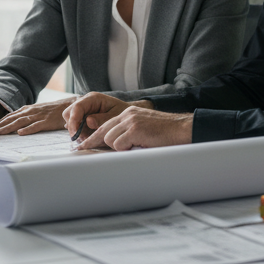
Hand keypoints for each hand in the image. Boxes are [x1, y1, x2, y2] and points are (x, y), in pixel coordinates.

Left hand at [0, 98, 74, 134]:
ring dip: (8, 127)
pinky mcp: (46, 122)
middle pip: (12, 119)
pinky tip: (20, 133)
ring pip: (20, 122)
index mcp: (27, 109)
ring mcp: (38, 116)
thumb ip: (26, 117)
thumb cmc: (52, 111)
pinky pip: (35, 126)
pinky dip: (27, 129)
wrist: (69, 105)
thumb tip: (15, 125)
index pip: (9, 116)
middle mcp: (30, 111)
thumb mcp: (36, 111)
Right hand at [62, 92, 132, 137]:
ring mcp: (83, 109)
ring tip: (87, 138)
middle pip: (69, 113)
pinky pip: (74, 125)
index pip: (77, 107)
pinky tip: (88, 136)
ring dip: (76, 131)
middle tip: (83, 138)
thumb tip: (88, 121)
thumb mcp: (115, 116)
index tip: (76, 134)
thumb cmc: (123, 114)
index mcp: (93, 98)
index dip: (74, 121)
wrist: (127, 115)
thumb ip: (102, 119)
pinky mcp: (82, 117)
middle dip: (73, 127)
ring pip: (69, 120)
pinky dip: (79, 132)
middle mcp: (85, 102)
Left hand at [74, 103, 192, 150]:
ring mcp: (130, 121)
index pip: (105, 126)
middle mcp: (127, 114)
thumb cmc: (165, 134)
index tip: (82, 146)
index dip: (93, 138)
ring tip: (137, 146)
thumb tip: (112, 146)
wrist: (182, 129)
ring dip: (120, 148)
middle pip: (103, 132)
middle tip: (84, 151)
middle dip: (94, 144)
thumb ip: (128, 133)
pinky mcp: (135, 129)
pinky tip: (140, 145)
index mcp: (128, 113)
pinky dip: (127, 149)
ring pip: (110, 139)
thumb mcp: (143, 129)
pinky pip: (119, 144)